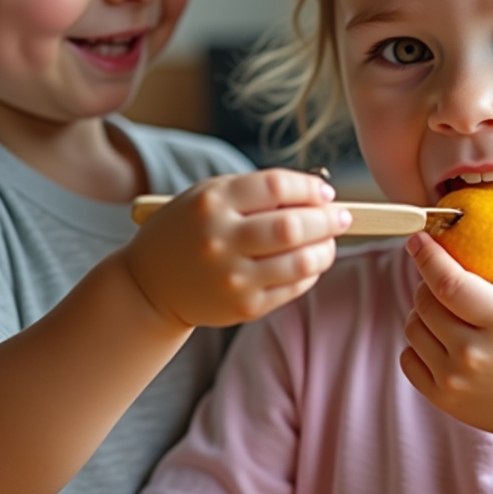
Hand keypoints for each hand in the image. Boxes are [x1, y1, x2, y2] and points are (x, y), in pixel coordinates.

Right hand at [125, 168, 350, 329]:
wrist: (151, 285)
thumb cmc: (189, 231)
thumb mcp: (209, 197)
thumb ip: (257, 192)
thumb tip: (318, 196)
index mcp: (212, 203)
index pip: (276, 186)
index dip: (309, 188)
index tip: (324, 193)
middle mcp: (220, 240)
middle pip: (292, 226)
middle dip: (327, 219)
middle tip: (341, 217)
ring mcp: (232, 277)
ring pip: (300, 261)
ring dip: (326, 249)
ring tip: (329, 241)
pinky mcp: (243, 307)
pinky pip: (293, 287)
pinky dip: (310, 273)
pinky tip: (309, 263)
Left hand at [401, 222, 492, 450]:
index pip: (449, 282)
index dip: (428, 257)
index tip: (417, 238)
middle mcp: (474, 350)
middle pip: (424, 302)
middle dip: (427, 284)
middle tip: (443, 282)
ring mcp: (455, 377)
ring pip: (412, 328)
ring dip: (422, 314)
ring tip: (447, 315)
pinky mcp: (441, 398)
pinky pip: (408, 358)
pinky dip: (418, 345)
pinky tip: (441, 343)